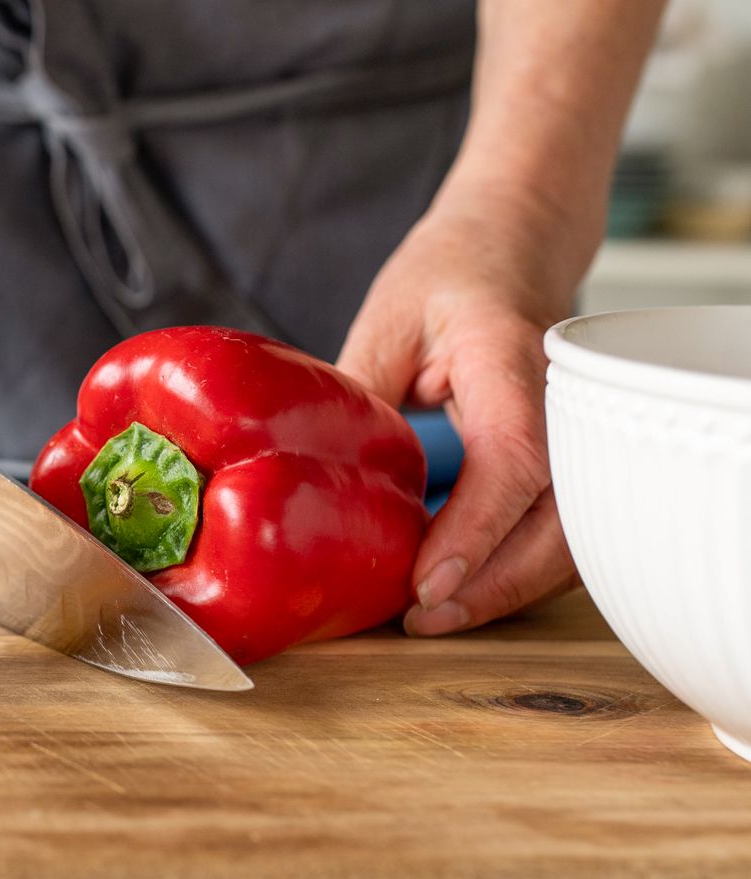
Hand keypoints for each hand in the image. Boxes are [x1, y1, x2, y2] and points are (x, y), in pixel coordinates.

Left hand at [336, 187, 582, 635]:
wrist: (514, 241)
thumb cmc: (450, 271)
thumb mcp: (386, 319)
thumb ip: (359, 398)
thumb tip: (318, 482)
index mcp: (512, 357)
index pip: (513, 458)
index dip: (475, 530)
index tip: (429, 583)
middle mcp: (563, 400)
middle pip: (560, 518)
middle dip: (494, 584)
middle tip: (420, 619)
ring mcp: (578, 430)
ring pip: (572, 536)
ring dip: (509, 587)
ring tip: (435, 616)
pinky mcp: (573, 454)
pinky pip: (564, 528)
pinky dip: (520, 569)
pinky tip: (465, 587)